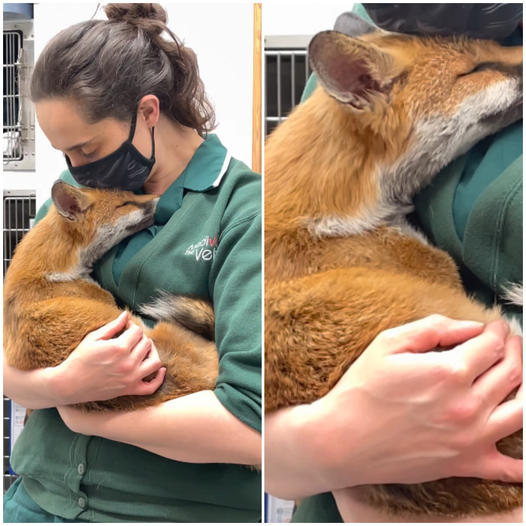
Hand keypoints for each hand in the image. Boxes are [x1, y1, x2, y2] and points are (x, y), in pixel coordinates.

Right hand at [53, 311, 165, 404]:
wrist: (68, 384)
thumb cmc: (79, 359)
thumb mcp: (93, 338)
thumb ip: (113, 326)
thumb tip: (126, 315)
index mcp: (118, 348)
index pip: (138, 332)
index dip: (132, 327)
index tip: (126, 328)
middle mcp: (128, 363)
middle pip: (146, 344)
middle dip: (140, 338)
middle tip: (131, 338)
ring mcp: (130, 378)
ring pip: (155, 361)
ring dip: (152, 353)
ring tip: (143, 350)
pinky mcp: (129, 390)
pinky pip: (151, 387)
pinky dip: (159, 378)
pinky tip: (159, 369)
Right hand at [310, 315, 521, 489]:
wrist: (342, 440)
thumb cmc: (361, 390)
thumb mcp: (388, 344)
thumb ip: (432, 328)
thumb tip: (470, 326)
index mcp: (448, 372)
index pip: (491, 345)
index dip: (497, 331)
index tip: (494, 326)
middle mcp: (467, 406)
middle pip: (512, 372)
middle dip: (515, 350)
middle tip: (509, 341)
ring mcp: (470, 438)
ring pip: (522, 410)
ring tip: (516, 372)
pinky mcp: (464, 464)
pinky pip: (510, 467)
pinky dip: (523, 459)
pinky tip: (524, 449)